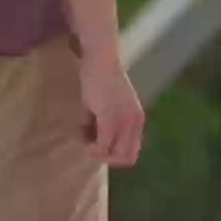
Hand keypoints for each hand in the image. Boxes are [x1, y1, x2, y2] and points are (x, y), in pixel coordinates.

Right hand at [78, 45, 147, 166]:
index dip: (112, 154)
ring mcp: (125, 121)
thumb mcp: (105, 108)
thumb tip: (92, 143)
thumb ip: (104, 126)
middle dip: (104, 157)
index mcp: (137, 121)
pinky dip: (90, 145)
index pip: (131, 154)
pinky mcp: (111, 118)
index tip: (97, 142)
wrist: (100, 61)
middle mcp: (136, 123)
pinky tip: (82, 130)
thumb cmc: (99, 81)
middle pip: (126, 160)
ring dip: (97, 152)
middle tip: (89, 142)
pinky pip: (102, 146)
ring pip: (115, 156)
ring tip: (85, 134)